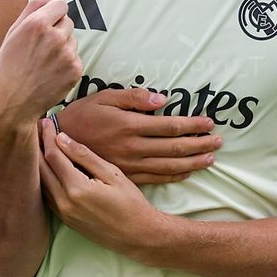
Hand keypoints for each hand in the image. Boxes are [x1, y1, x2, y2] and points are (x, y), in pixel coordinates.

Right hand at [0, 0, 81, 126]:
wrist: (10, 104)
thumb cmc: (7, 67)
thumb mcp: (13, 32)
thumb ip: (35, 7)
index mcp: (37, 23)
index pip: (60, 5)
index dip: (51, 16)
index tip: (43, 28)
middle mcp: (55, 37)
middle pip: (68, 22)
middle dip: (57, 31)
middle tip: (39, 49)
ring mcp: (67, 54)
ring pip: (73, 40)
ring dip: (63, 48)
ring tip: (43, 63)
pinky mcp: (75, 70)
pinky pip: (76, 58)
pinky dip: (67, 65)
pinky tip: (50, 73)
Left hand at [39, 121, 167, 257]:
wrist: (137, 235)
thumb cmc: (130, 202)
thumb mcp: (112, 174)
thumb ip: (85, 156)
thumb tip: (62, 138)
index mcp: (76, 188)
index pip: (53, 155)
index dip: (48, 136)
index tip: (47, 121)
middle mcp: (64, 202)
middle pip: (40, 168)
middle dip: (37, 146)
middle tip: (36, 128)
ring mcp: (62, 213)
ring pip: (40, 182)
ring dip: (37, 162)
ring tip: (39, 143)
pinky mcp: (64, 219)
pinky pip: (46, 195)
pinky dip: (44, 178)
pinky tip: (46, 167)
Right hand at [58, 87, 221, 183]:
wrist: (57, 143)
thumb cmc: (82, 116)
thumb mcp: (104, 97)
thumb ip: (133, 97)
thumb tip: (162, 100)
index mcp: (130, 125)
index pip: (170, 126)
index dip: (192, 124)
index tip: (208, 122)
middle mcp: (133, 147)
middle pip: (175, 147)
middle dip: (200, 143)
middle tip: (219, 140)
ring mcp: (130, 165)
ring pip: (169, 165)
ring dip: (193, 161)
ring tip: (211, 157)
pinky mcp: (125, 176)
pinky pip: (155, 178)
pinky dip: (174, 175)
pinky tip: (187, 172)